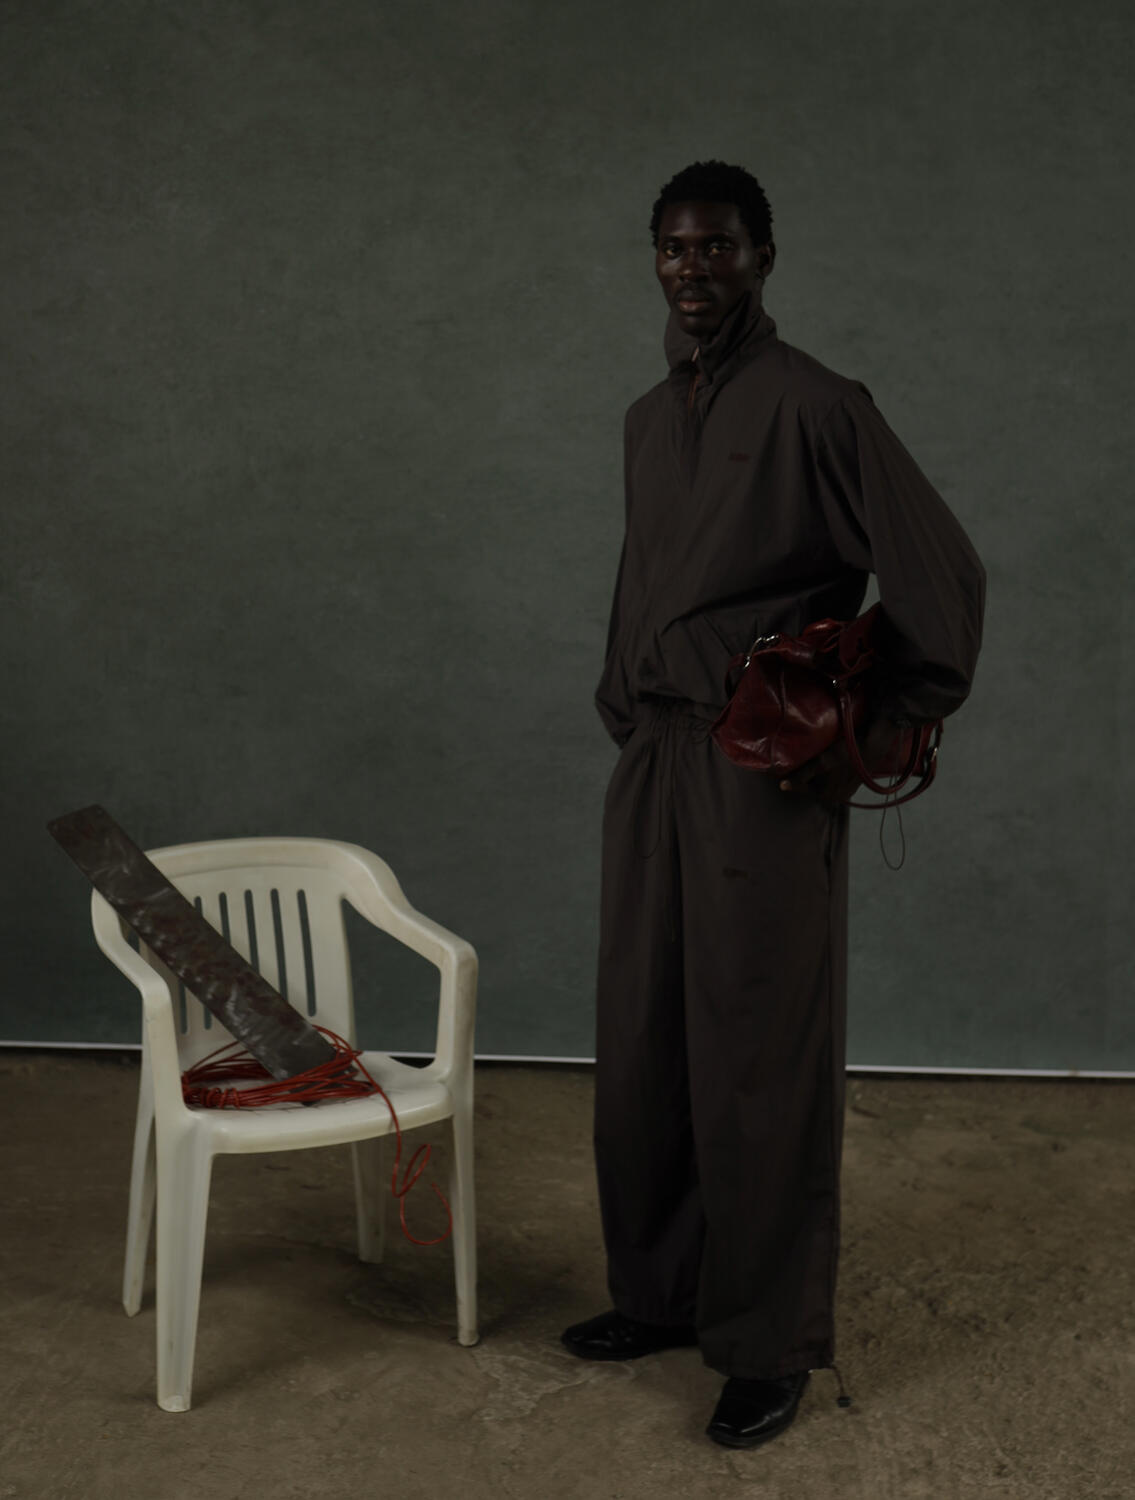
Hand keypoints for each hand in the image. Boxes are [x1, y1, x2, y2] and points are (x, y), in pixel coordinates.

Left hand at [778, 717, 902, 805]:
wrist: (873, 744)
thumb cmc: (845, 752)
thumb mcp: (821, 763)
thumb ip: (801, 776)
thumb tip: (782, 786)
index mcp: (827, 795)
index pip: (801, 786)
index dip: (791, 776)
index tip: (781, 767)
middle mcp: (836, 797)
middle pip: (812, 785)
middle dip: (803, 774)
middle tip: (794, 760)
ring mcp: (846, 790)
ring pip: (822, 781)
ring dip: (814, 772)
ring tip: (808, 759)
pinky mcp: (853, 782)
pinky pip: (833, 778)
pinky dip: (827, 771)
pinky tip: (825, 761)